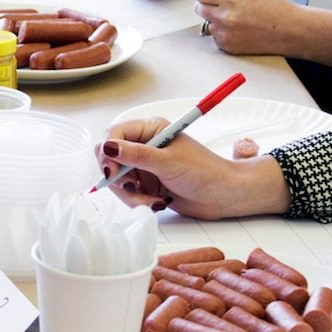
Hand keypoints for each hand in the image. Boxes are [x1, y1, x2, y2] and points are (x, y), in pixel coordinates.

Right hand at [97, 117, 290, 218]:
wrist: (224, 196)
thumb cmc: (205, 172)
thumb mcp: (168, 162)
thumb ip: (136, 155)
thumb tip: (107, 147)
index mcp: (151, 129)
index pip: (114, 133)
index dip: (108, 151)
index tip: (112, 171)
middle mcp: (144, 145)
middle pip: (110, 158)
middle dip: (118, 178)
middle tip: (132, 187)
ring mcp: (144, 165)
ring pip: (117, 180)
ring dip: (131, 194)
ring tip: (152, 201)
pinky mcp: (146, 183)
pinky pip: (127, 193)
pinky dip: (138, 201)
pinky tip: (157, 202)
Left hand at [193, 0, 304, 55]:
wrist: (289, 30)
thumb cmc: (272, 6)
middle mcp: (225, 16)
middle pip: (198, 8)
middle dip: (208, 4)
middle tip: (227, 5)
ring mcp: (225, 33)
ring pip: (206, 23)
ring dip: (216, 20)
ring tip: (237, 18)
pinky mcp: (227, 46)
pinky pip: (215, 37)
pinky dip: (223, 33)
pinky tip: (240, 30)